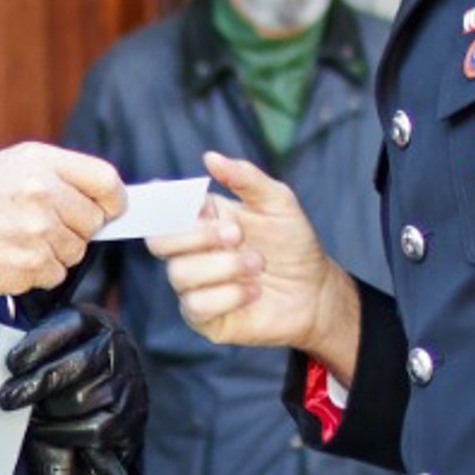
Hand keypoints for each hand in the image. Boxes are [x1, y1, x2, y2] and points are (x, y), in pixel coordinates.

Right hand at [0, 143, 124, 297]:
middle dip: (75, 229)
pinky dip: (38, 272)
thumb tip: (97, 197)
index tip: (110, 209)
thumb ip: (55, 175)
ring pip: (76, 250)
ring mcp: (38, 230)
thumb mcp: (9, 166)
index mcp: (40, 161)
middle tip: (41, 226)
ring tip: (19, 240)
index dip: (114, 199)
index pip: (104, 180)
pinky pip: (56, 274)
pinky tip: (12, 257)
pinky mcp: (31, 263)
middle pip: (93, 221)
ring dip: (54, 252)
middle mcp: (43, 192)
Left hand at [0, 304, 147, 474]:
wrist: (111, 405)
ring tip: (28, 415)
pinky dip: (61, 432)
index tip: (11, 363)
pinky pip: (91, 429)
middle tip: (6, 398)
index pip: (71, 324)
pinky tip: (45, 430)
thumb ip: (34, 344)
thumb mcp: (55, 346)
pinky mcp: (130, 417)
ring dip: (48, 412)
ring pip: (79, 399)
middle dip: (35, 384)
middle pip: (75, 366)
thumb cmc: (69, 372)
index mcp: (95, 322)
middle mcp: (118, 347)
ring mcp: (128, 382)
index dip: (39, 343)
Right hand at [147, 150, 362, 372]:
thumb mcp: (277, 201)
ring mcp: (195, 286)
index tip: (199, 206)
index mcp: (200, 220)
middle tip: (237, 235)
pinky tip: (253, 291)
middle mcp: (191, 252)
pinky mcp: (204, 317)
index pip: (162, 211)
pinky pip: (196, 306)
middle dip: (198, 237)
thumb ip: (245, 178)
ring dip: (224, 267)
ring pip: (180, 274)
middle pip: (159, 242)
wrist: (315, 290)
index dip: (166, 207)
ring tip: (257, 265)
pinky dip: (228, 295)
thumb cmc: (293, 244)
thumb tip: (210, 158)